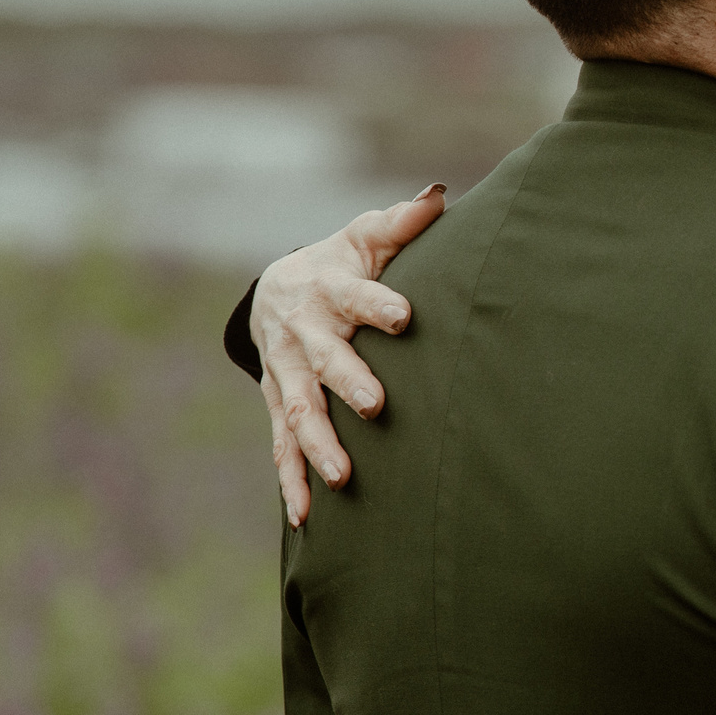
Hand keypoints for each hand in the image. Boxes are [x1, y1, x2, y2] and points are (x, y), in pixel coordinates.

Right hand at [256, 184, 445, 525]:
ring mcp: (285, 375)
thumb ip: (401, 224)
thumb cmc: (343, 263)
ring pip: (298, 412)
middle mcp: (303, 335)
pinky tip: (305, 518)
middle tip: (377, 405)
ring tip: (343, 477)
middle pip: (324, 360)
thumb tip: (438, 196)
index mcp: (329, 289)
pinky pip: (281, 448)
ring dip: (318, 445)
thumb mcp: (367, 238)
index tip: (407, 316)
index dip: (379, 303)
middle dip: (347, 382)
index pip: (355, 293)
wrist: (277, 290)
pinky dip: (290, 483)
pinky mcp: (277, 407)